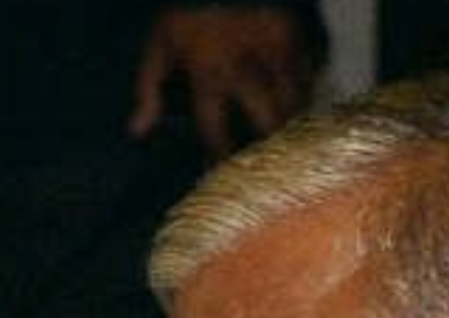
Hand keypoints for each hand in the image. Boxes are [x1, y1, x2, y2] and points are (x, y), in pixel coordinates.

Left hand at [129, 6, 320, 157]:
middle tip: (264, 160)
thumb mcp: (159, 44)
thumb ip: (148, 89)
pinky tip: (295, 101)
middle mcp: (248, 62)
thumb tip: (137, 132)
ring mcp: (279, 47)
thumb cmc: (188, 11)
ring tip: (282, 135)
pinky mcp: (301, 34)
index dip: (219, 156)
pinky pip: (311, 75)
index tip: (219, 170)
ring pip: (296, 101)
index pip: (216, 128)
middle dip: (268, 143)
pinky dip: (304, 91)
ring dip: (289, 121)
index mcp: (210, 68)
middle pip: (269, 120)